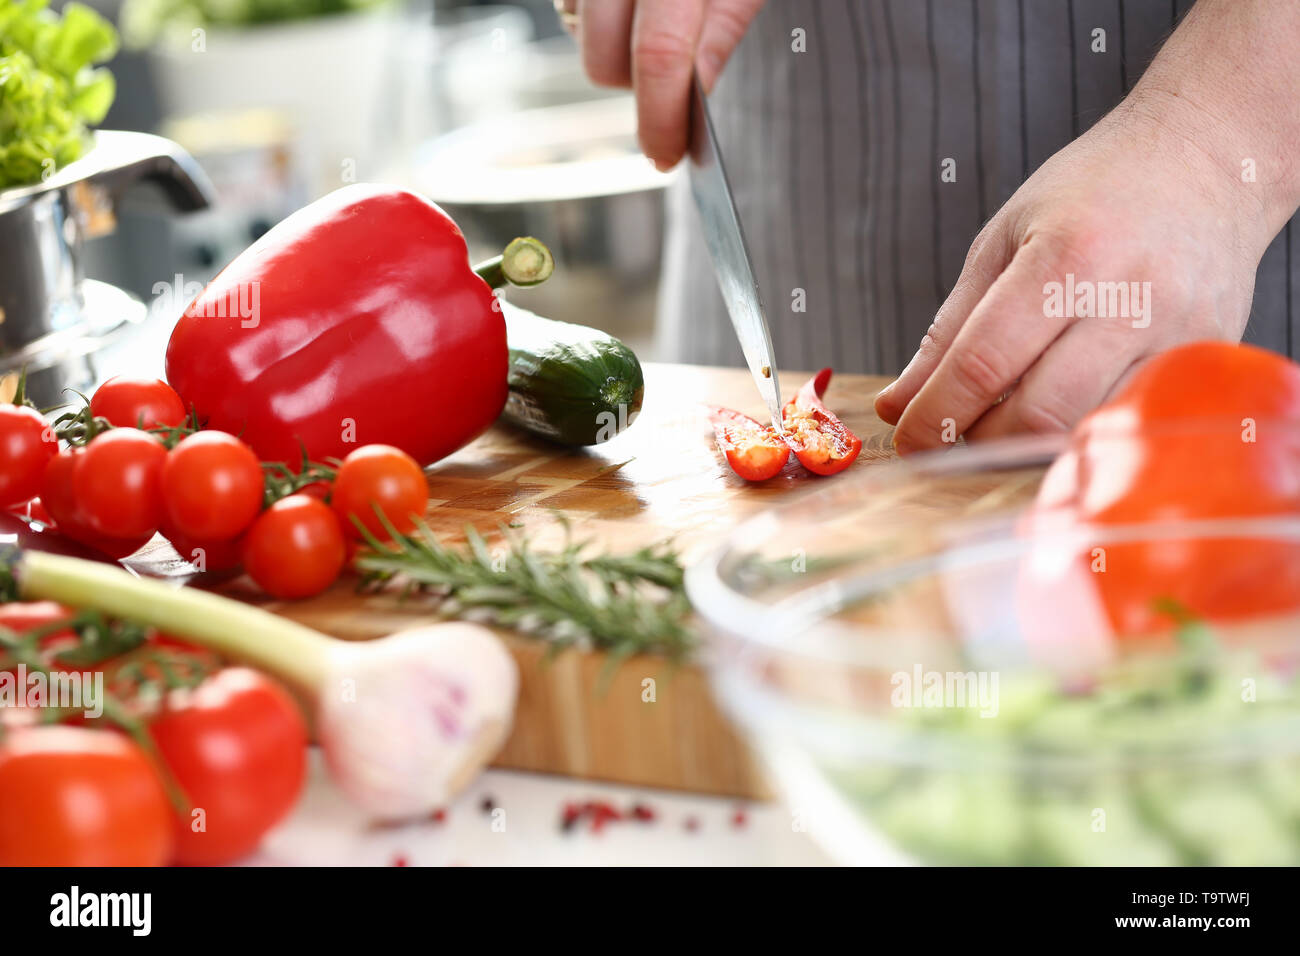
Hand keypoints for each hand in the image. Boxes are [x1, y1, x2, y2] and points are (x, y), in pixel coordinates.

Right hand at [562, 0, 764, 169]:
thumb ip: (723, 27)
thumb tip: (697, 93)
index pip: (658, 55)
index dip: (661, 118)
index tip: (666, 156)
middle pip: (603, 62)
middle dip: (636, 87)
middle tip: (677, 73)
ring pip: (580, 38)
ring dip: (617, 51)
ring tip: (662, 22)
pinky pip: (571, 11)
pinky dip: (602, 22)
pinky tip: (635, 6)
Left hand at [876, 0, 1299, 454]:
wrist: (1212, 157)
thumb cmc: (1096, 192)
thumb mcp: (1004, 240)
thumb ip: (948, 329)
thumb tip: (899, 404)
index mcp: (1067, 258)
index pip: (982, 365)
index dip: (935, 415)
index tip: (907, 439)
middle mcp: (1129, 299)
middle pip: (1037, 414)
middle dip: (979, 439)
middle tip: (954, 431)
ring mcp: (1179, 334)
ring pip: (1084, 428)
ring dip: (1027, 441)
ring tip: (1002, 414)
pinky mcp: (1208, 358)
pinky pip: (1128, 419)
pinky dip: (1080, 426)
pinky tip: (1059, 403)